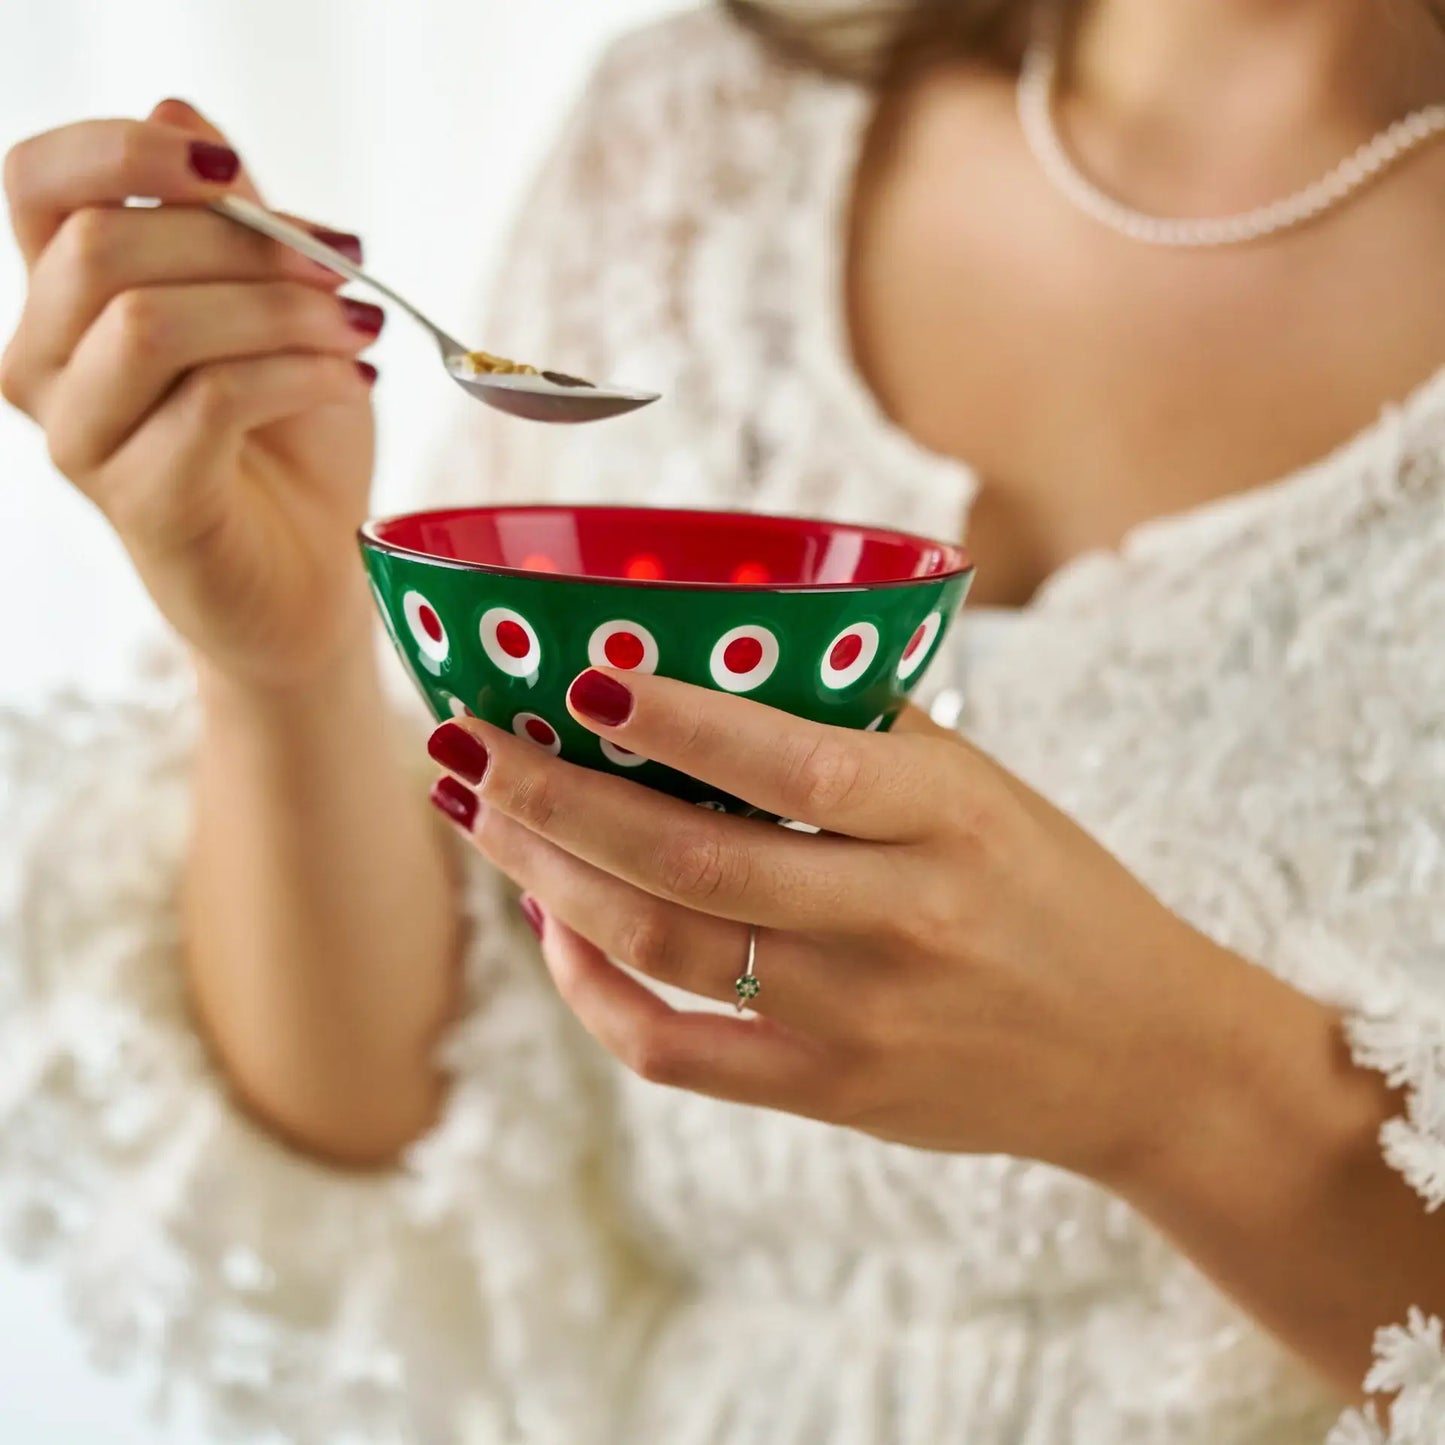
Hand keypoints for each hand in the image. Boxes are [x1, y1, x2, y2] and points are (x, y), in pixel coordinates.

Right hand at [1, 100, 379, 690]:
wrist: (314, 576)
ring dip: (277, 310)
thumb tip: (181, 109)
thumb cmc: (290, 444)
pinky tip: (354, 382)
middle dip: (240, 240)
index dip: (126, 149)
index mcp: (64, 301)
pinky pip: (211, 401)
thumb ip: (227, 221)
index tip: (232, 166)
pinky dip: (300, 375)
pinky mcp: (141, 503)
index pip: (38, 181)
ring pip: (149, 321)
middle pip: (103, 243)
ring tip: (359, 330)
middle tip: (342, 266)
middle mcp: (44, 364)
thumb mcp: (271, 310)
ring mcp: (82, 440)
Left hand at [426, 668, 1237, 1178]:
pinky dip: (595, 993)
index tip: (583, 677)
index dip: (679, 721)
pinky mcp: (831, 1092)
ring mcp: (858, 1019)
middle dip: (555, 799)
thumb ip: (863, 738)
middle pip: (690, 861)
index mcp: (950, 817)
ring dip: (550, 880)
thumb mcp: (984, 791)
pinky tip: (556, 935)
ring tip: (485, 817)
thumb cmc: (1053, 893)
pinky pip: (677, 1053)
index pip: (795, 764)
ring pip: (664, 947)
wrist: (1139, 1049)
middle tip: (467, 745)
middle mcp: (901, 919)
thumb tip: (708, 680)